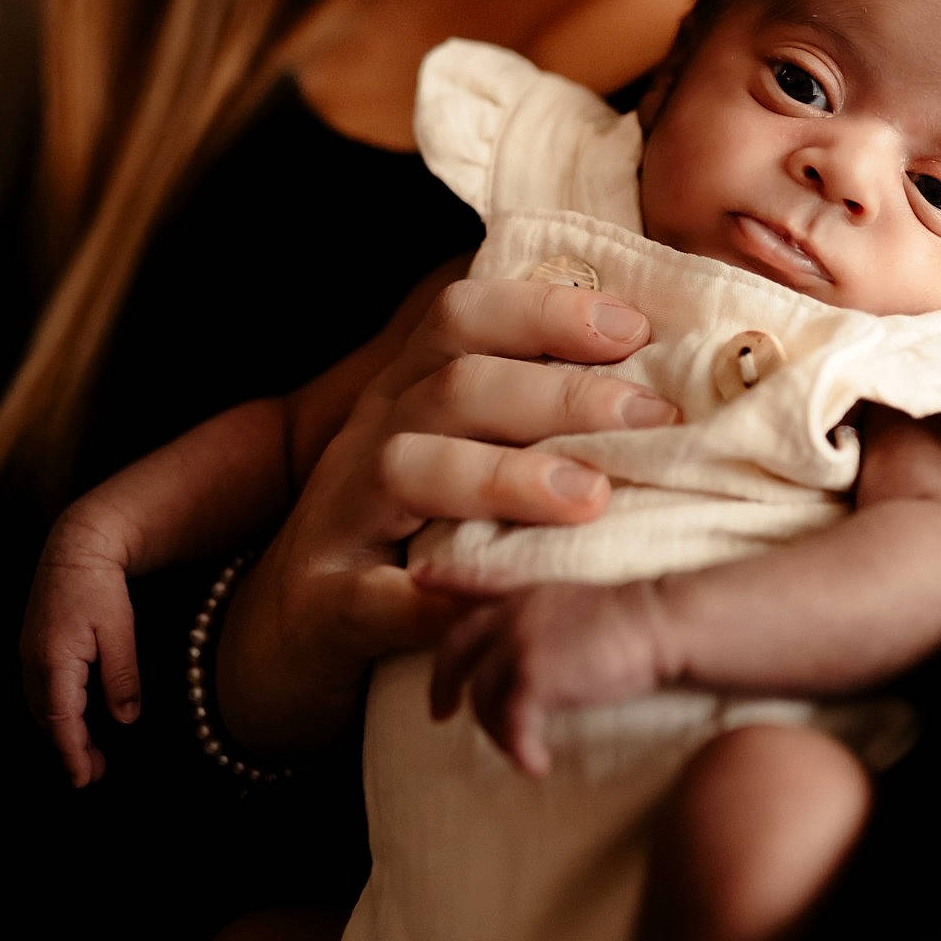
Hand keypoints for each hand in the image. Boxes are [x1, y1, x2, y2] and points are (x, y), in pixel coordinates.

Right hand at [20, 498, 142, 787]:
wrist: (76, 547)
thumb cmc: (102, 585)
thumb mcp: (121, 629)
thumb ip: (122, 675)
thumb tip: (125, 720)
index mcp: (55, 659)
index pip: (60, 719)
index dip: (72, 752)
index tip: (84, 778)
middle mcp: (34, 661)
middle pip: (46, 719)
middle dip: (68, 750)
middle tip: (95, 776)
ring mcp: (29, 654)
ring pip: (40, 708)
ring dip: (60, 733)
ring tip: (88, 756)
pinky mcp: (33, 648)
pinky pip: (40, 692)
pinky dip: (54, 713)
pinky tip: (73, 720)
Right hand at [217, 269, 676, 754]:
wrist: (289, 630)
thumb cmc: (407, 531)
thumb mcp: (455, 450)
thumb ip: (527, 409)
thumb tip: (650, 375)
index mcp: (408, 391)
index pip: (464, 317)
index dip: (547, 310)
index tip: (635, 329)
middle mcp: (373, 437)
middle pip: (456, 386)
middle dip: (560, 392)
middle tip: (651, 416)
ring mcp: (341, 517)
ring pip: (410, 469)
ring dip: (505, 477)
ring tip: (590, 498)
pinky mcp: (325, 604)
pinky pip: (375, 597)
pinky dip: (434, 602)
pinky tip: (496, 606)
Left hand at [420, 569, 673, 776]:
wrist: (659, 622)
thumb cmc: (637, 622)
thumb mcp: (581, 606)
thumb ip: (551, 622)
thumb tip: (541, 656)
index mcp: (529, 593)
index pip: (477, 582)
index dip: (446, 580)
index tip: (419, 578)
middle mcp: (514, 614)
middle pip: (456, 649)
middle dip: (442, 683)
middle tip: (440, 713)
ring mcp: (519, 643)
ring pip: (481, 698)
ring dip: (496, 732)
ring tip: (522, 751)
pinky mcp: (532, 676)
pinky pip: (510, 725)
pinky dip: (520, 751)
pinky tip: (537, 765)